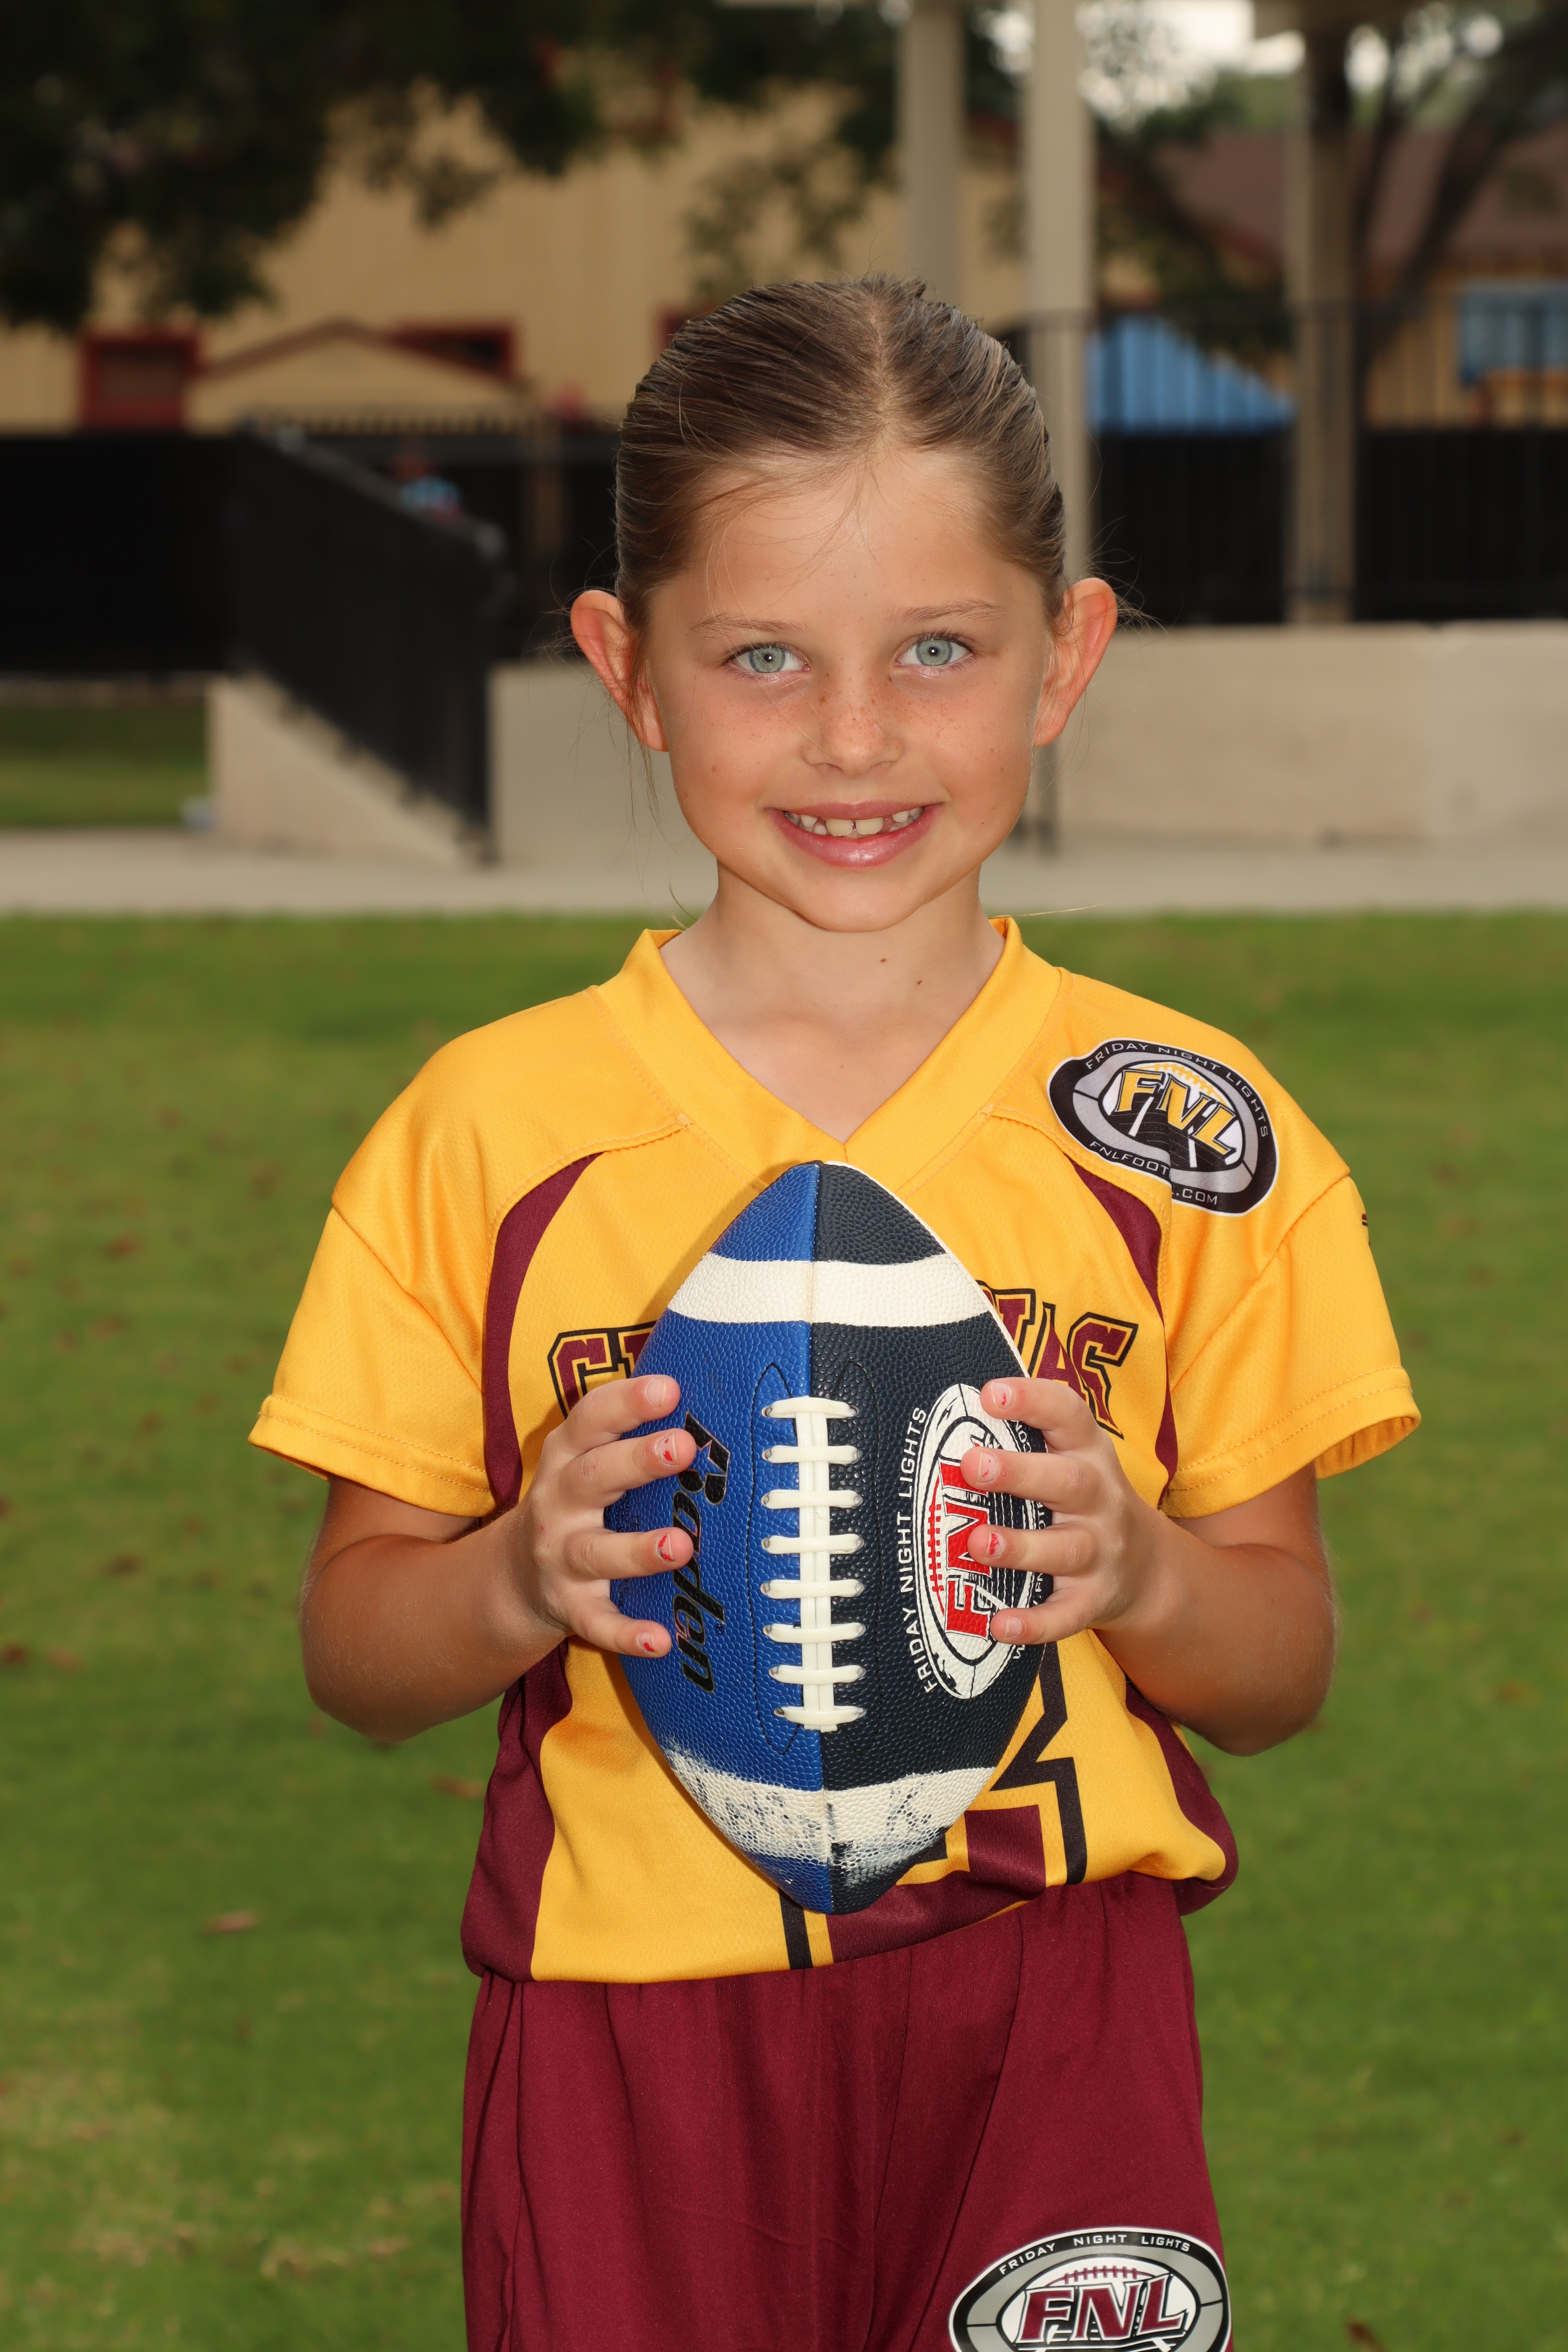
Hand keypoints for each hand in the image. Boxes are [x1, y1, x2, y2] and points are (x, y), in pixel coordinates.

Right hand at [506, 1373, 695, 1658]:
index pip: (590, 1419)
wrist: (512, 1577)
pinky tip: (661, 1640)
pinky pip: (598, 1623)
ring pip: (597, 1553)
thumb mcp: (585, 1459)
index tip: (669, 1388)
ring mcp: (561, 1558)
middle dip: (636, 1461)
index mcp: (566, 1457)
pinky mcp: (570, 1607)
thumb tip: (703, 1396)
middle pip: (593, 1478)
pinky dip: (627, 1634)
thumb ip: (627, 1432)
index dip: (626, 1402)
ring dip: (638, 1551)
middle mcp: (558, 1503)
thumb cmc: (575, 1502)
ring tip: (680, 1546)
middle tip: (683, 1446)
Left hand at [959, 1377, 1165, 1646]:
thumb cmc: (1084, 1499)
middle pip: (1066, 1482)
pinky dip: (1033, 1623)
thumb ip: (1030, 1435)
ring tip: (977, 1543)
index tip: (991, 1394)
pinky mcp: (1093, 1600)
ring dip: (1019, 1546)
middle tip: (972, 1465)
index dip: (1032, 1400)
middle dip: (1019, 1473)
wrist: (1148, 1568)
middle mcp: (1099, 1499)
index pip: (1068, 1416)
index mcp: (1088, 1453)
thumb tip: (953, 1409)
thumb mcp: (1073, 1457)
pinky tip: (998, 1624)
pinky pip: (1064, 1615)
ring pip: (1063, 1549)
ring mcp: (1099, 1551)